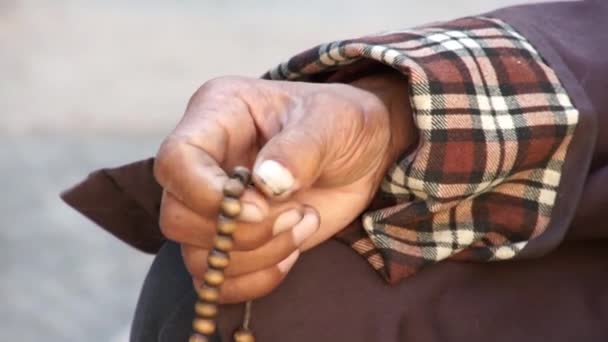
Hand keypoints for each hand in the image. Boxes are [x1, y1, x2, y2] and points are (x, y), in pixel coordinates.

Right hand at [154, 73, 414, 302]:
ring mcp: (214, 206)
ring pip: (198, 256)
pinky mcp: (232, 241)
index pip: (176, 160)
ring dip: (257, 256)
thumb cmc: (343, 123)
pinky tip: (293, 253)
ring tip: (304, 223)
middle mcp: (206, 162)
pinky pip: (219, 281)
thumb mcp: (333, 121)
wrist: (362, 155)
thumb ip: (301, 148)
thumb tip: (267, 182)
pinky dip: (257, 279)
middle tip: (295, 214)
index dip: (208, 194)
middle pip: (177, 217)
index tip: (263, 207)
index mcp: (218, 116)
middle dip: (240, 232)